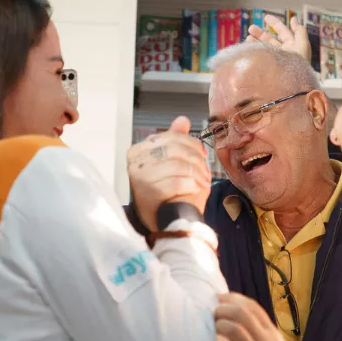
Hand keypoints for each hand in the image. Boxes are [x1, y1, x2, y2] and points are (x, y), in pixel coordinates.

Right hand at [126, 116, 210, 230]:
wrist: (161, 220)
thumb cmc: (165, 190)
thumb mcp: (169, 162)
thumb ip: (173, 140)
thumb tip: (182, 120)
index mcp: (139, 150)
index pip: (170, 137)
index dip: (192, 144)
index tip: (203, 154)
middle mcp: (135, 161)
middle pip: (174, 149)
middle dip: (196, 159)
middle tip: (206, 171)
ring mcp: (140, 177)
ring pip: (177, 165)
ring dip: (197, 173)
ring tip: (203, 181)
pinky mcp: (149, 193)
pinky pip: (177, 182)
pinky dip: (190, 184)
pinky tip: (194, 189)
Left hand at [215, 293, 319, 340]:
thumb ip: (262, 340)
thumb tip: (239, 332)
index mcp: (272, 334)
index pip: (252, 307)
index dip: (234, 298)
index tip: (220, 297)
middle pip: (241, 313)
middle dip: (222, 309)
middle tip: (213, 315)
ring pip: (233, 330)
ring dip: (219, 327)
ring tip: (214, 333)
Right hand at [246, 15, 311, 62]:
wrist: (292, 85)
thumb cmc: (299, 64)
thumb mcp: (303, 45)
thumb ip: (299, 31)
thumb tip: (294, 19)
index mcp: (292, 46)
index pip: (283, 32)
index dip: (275, 24)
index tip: (265, 17)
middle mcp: (283, 53)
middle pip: (271, 39)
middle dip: (261, 33)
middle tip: (251, 28)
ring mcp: (275, 61)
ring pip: (264, 48)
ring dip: (256, 41)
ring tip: (248, 37)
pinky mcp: (268, 68)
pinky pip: (260, 58)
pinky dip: (254, 51)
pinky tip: (248, 47)